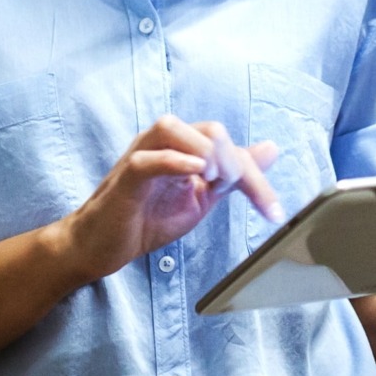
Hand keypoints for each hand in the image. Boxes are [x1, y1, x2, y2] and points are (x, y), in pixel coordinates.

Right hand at [49, 116, 280, 285]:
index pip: (229, 145)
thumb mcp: (202, 198)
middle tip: (237, 193)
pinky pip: (148, 159)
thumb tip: (272, 148)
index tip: (274, 213)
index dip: (256, 178)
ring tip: (214, 182)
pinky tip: (196, 174)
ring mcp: (141, 155)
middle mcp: (162, 143)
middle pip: (211, 130)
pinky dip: (175, 161)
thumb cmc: (146, 219)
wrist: (101, 246)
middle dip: (235, 163)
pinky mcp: (126, 177)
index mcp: (183, 146)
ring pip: (174, 129)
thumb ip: (233, 174)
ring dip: (205, 153)